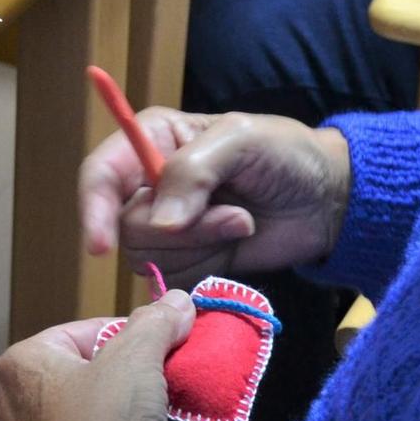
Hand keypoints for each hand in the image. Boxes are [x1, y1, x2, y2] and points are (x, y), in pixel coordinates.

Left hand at [0, 292, 201, 420]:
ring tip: (184, 420)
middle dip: (137, 382)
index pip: (78, 333)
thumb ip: (157, 322)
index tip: (160, 343)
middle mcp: (14, 411)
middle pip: (88, 381)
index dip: (126, 334)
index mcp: (21, 367)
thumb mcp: (138, 357)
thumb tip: (177, 301)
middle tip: (172, 380)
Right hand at [79, 108, 351, 286]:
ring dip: (202, 247)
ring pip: (148, 258)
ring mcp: (168, 227)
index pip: (100, 175)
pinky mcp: (188, 260)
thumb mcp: (241, 140)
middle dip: (184, 231)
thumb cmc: (286, 155)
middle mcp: (150, 184)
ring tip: (242, 223)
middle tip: (235, 216)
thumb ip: (192, 171)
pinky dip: (206, 269)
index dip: (92, 209)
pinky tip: (234, 248)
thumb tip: (161, 223)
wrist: (327, 201)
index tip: (100, 245)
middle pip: (125, 227)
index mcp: (154, 140)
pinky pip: (171, 280)